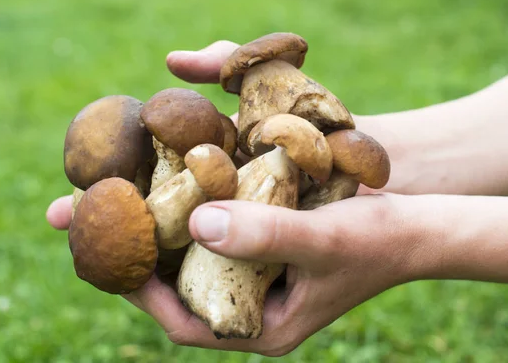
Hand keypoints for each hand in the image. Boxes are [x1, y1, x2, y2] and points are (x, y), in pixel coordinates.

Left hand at [47, 191, 424, 354]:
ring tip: (120, 196)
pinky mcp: (266, 246)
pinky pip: (216, 232)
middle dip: (137, 254)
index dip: (141, 290)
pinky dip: (192, 209)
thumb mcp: (323, 237)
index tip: (108, 255)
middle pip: (180, 285)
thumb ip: (265, 234)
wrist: (418, 226)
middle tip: (89, 221)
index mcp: (263, 325)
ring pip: (194, 257)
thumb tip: (197, 224)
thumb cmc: (380, 240)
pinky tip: (172, 181)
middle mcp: (253, 304)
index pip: (185, 320)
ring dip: (160, 227)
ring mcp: (259, 276)